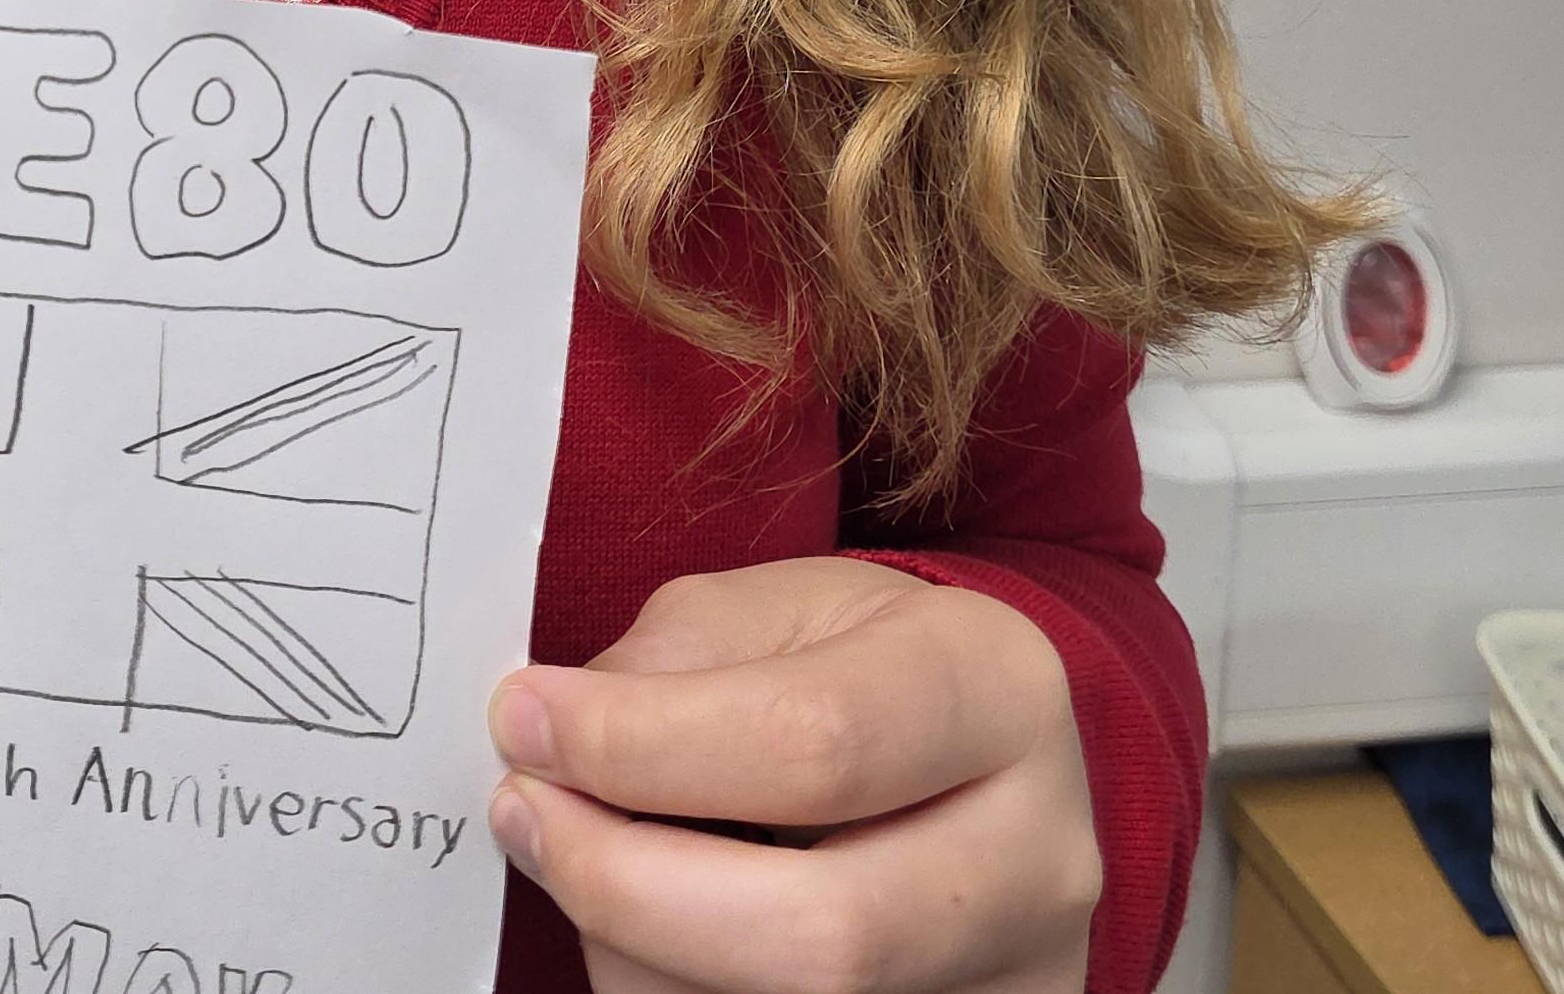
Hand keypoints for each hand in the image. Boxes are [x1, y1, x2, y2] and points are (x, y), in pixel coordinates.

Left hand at [487, 556, 1099, 993]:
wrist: (968, 756)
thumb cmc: (858, 664)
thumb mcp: (776, 607)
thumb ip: (667, 663)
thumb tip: (549, 740)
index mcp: (999, 693)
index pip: (813, 743)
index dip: (641, 744)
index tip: (523, 718)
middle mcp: (1039, 859)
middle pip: (823, 933)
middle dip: (628, 881)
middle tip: (525, 813)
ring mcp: (1021, 986)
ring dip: (634, 952)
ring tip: (584, 861)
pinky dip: (673, 991)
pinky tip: (649, 926)